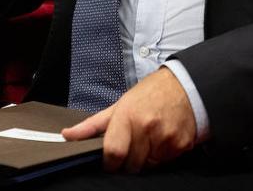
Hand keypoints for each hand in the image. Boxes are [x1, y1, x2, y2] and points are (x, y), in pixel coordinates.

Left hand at [61, 67, 198, 173]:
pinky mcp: (182, 145)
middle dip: (128, 161)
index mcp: (128, 116)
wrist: (185, 86)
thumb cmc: (150, 94)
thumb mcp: (120, 104)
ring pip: (149, 165)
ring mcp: (166, 138)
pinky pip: (166, 161)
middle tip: (133, 145)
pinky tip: (163, 138)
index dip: (109, 163)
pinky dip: (162, 155)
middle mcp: (147, 128)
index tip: (110, 162)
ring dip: (146, 158)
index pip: (114, 152)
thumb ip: (92, 124)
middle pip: (131, 164)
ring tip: (150, 137)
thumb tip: (67, 134)